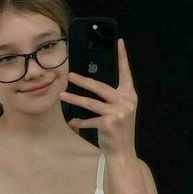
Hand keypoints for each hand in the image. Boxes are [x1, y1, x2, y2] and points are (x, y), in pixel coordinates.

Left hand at [61, 38, 138, 156]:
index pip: (126, 73)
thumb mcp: (119, 111)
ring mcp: (118, 112)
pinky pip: (89, 120)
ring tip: (62, 95)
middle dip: (83, 81)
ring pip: (91, 103)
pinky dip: (80, 122)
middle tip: (70, 75)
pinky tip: (74, 123)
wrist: (122, 152)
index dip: (123, 57)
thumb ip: (111, 98)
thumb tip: (90, 84)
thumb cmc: (118, 130)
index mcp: (130, 96)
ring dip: (74, 99)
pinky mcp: (109, 123)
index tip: (119, 42)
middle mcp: (126, 102)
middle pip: (100, 87)